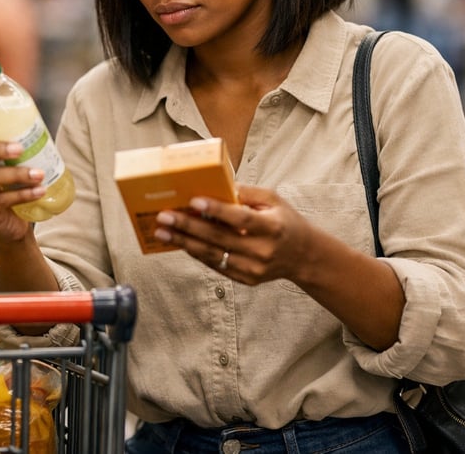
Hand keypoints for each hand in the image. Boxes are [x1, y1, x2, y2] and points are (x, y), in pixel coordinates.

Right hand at [0, 116, 45, 244]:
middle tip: (20, 148)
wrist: (11, 221)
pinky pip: (0, 200)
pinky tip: (40, 191)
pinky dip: (23, 194)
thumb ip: (17, 144)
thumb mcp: (11, 163)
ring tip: (39, 174)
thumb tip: (40, 123)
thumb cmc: (12, 183)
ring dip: (15, 174)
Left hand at [153, 185, 314, 285]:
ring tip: (162, 231)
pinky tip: (179, 242)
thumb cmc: (285, 221)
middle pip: (219, 238)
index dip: (216, 211)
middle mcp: (262, 250)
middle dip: (188, 226)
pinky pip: (215, 265)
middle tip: (164, 216)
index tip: (193, 201)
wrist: (303, 257)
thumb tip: (216, 185)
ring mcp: (253, 268)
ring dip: (183, 242)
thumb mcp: (273, 200)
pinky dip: (195, 253)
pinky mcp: (245, 279)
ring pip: (212, 255)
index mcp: (272, 227)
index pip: (240, 219)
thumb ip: (246, 193)